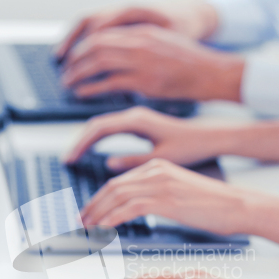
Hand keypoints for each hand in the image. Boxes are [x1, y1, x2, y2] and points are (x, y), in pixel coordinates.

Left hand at [61, 25, 243, 100]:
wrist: (211, 72)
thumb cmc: (189, 63)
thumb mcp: (162, 44)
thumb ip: (139, 47)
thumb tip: (120, 56)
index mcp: (141, 31)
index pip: (101, 33)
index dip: (81, 45)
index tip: (72, 55)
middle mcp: (139, 41)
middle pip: (95, 45)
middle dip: (75, 59)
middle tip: (65, 71)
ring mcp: (141, 61)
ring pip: (98, 62)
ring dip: (79, 73)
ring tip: (69, 83)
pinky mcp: (145, 82)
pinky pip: (110, 83)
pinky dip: (91, 88)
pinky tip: (82, 93)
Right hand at [65, 106, 224, 169]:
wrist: (211, 136)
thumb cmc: (192, 146)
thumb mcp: (161, 158)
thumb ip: (133, 161)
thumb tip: (109, 164)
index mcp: (137, 121)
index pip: (98, 129)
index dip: (80, 145)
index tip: (69, 159)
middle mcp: (134, 115)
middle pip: (96, 125)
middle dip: (79, 143)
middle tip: (66, 160)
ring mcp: (137, 118)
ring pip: (103, 125)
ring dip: (87, 140)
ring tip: (75, 156)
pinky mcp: (141, 124)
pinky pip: (112, 128)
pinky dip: (99, 139)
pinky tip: (95, 149)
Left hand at [80, 158, 249, 234]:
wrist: (239, 206)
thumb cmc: (214, 206)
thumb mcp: (180, 196)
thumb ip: (157, 197)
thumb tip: (139, 207)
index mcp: (157, 167)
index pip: (119, 182)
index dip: (99, 199)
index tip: (89, 214)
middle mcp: (155, 170)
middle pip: (112, 187)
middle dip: (92, 207)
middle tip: (80, 223)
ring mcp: (160, 182)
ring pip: (116, 196)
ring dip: (97, 214)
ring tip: (86, 230)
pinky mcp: (166, 198)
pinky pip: (129, 208)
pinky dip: (111, 219)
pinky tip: (103, 230)